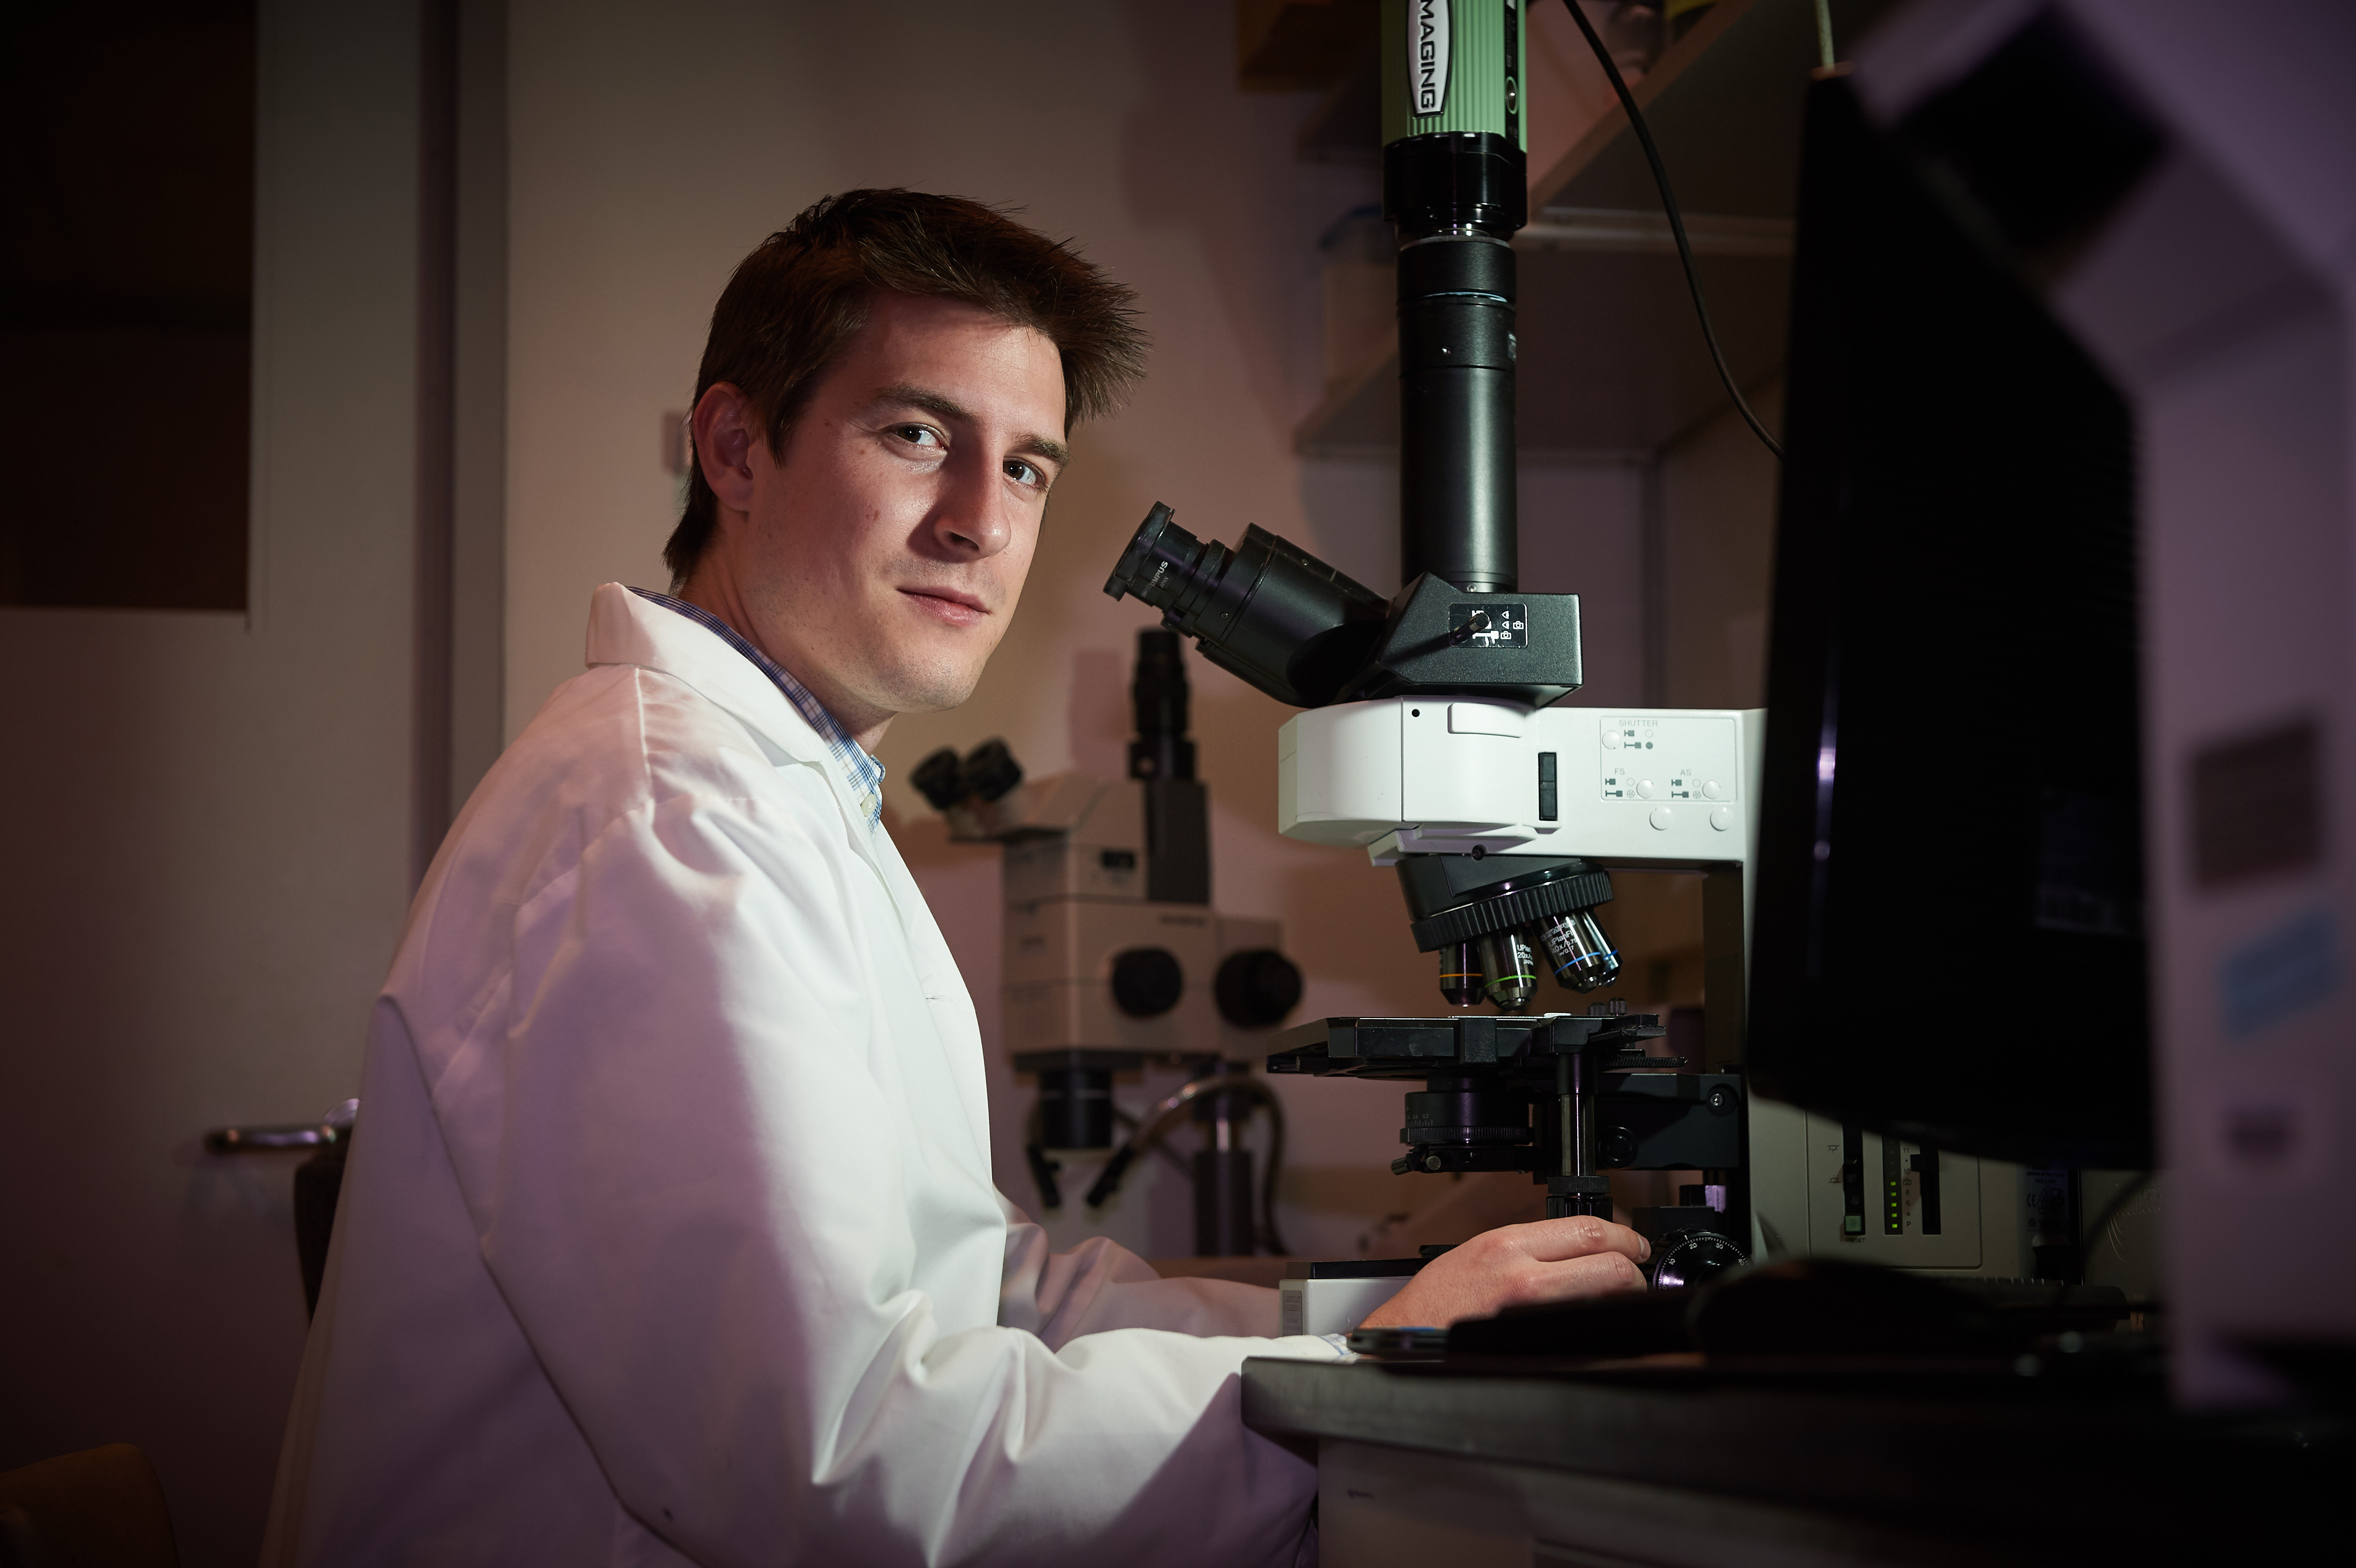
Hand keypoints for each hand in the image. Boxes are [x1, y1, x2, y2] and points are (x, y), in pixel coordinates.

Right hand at [1356, 1215, 1650, 1329]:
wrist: (1408, 1337)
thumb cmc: (1439, 1299)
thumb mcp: (1480, 1251)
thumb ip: (1530, 1245)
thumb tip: (1580, 1246)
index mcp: (1507, 1245)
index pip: (1587, 1230)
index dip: (1624, 1236)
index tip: (1632, 1243)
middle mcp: (1522, 1276)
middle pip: (1609, 1267)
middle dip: (1632, 1272)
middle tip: (1633, 1274)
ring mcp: (1530, 1316)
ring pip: (1603, 1302)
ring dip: (1619, 1300)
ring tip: (1613, 1299)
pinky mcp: (1534, 1348)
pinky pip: (1582, 1335)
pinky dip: (1596, 1331)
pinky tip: (1588, 1326)